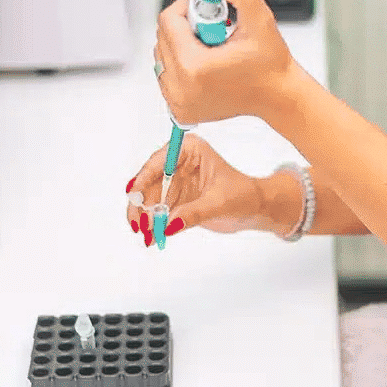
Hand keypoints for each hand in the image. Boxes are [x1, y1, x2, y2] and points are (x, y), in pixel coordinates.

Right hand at [123, 132, 298, 245]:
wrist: (254, 209)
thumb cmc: (243, 195)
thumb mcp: (219, 203)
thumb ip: (193, 213)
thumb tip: (169, 225)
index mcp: (190, 151)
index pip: (160, 161)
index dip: (144, 177)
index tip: (133, 192)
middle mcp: (177, 163)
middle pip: (149, 182)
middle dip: (141, 203)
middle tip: (139, 223)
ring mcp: (174, 182)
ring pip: (149, 199)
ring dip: (145, 217)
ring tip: (147, 234)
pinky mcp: (174, 200)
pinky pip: (157, 212)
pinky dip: (153, 224)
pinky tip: (152, 236)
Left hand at [155, 0, 302, 125]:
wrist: (277, 96)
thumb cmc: (270, 65)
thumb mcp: (260, 20)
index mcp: (194, 66)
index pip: (168, 20)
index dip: (188, 5)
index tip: (208, 7)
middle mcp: (181, 87)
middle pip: (163, 36)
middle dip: (187, 25)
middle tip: (216, 28)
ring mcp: (178, 101)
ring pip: (162, 54)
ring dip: (182, 44)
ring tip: (212, 47)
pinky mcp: (180, 108)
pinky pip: (167, 74)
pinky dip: (182, 63)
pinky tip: (207, 63)